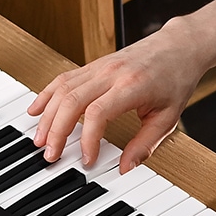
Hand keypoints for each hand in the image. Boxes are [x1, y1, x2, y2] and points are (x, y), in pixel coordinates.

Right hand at [27, 18, 210, 171]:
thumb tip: (126, 168)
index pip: (97, 113)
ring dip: (47, 116)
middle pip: (71, 101)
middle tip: (51, 155)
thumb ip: (145, 144)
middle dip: (56, 131)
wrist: (179, 47)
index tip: (87, 159)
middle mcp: (111, 73)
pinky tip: (36, 110)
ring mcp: (100, 67)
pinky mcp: (94, 65)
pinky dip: (47, 95)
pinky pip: (63, 79)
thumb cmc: (176, 79)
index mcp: (131, 86)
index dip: (87, 139)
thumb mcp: (168, 117)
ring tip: (40, 139)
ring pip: (62, 89)